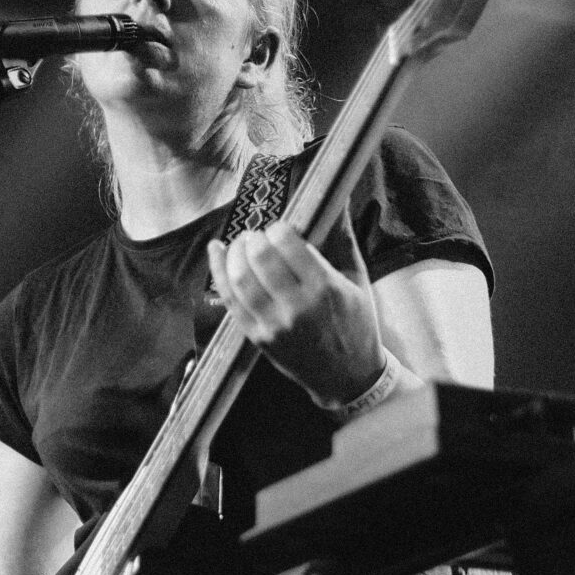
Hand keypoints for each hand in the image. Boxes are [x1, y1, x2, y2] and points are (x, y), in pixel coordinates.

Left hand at [207, 222, 384, 407]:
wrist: (347, 377)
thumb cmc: (357, 323)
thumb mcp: (357, 278)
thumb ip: (342, 236)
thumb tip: (335, 197)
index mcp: (324, 288)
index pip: (287, 243)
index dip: (279, 228)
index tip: (281, 228)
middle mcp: (296, 307)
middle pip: (259, 258)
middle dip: (254, 238)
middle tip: (258, 235)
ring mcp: (273, 325)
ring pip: (240, 278)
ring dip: (235, 252)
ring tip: (242, 243)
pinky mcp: (257, 338)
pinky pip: (230, 300)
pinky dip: (219, 272)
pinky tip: (217, 252)